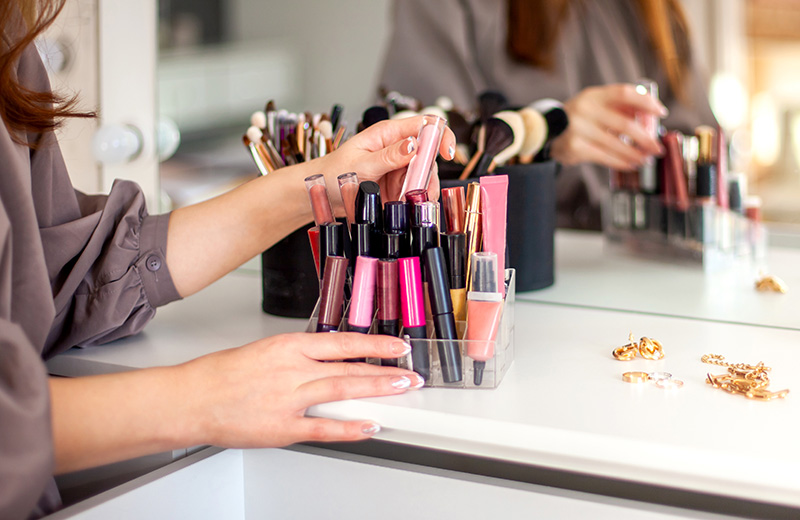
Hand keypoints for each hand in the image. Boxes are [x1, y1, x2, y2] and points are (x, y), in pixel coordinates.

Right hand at [179, 332, 423, 447]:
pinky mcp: (282, 427)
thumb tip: (332, 362)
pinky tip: (369, 426)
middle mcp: (292, 370)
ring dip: (376, 391)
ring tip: (400, 390)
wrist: (191, 398)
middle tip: (410, 374)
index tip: (397, 346)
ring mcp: (288, 399)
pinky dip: (349, 428)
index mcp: (288, 346)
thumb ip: (300, 357)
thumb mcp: (266, 351)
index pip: (342, 342)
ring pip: (342, 392)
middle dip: (384, 371)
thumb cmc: (222, 375)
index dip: (375, 344)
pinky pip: (323, 428)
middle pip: (349, 368)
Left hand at [320, 115, 455, 202]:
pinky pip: (414, 192)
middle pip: (429, 156)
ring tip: (409, 204)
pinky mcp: (396, 185)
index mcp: (388, 134)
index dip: (440, 136)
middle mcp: (397, 148)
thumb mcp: (360, 164)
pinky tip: (406, 209)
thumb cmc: (332, 172)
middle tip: (421, 193)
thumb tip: (413, 145)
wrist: (319, 193)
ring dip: (422, 192)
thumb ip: (388, 156)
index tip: (446, 153)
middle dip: (429, 176)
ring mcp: (398, 168)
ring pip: (424, 177)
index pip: (425, 125)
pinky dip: (414, 201)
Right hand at [550, 84, 667, 170]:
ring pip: (617, 144)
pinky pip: (605, 157)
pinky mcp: (575, 147)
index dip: (646, 102)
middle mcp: (585, 109)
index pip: (625, 93)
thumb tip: (651, 121)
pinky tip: (631, 164)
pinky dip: (621, 162)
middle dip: (646, 138)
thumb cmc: (580, 119)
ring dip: (635, 154)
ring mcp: (579, 128)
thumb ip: (619, 109)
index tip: (662, 113)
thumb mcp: (595, 106)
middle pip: (625, 124)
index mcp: (594, 95)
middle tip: (657, 147)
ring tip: (646, 159)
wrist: (547, 132)